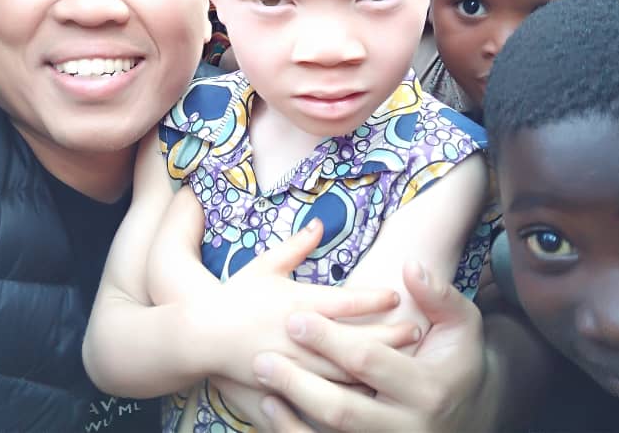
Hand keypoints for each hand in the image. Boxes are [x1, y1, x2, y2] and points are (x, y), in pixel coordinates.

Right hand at [208, 221, 418, 387]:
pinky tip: (372, 392)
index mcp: (296, 302)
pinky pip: (324, 395)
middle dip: (387, 335)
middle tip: (416, 330)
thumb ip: (296, 246)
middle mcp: (298, 334)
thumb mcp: (265, 265)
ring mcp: (294, 365)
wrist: (202, 336)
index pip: (343, 300)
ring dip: (375, 367)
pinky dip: (350, 393)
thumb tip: (320, 223)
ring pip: (343, 372)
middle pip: (352, 338)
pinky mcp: (288, 386)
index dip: (372, 297)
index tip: (397, 294)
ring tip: (405, 361)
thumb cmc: (236, 296)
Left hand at [254, 261, 486, 432]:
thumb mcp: (463, 324)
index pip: (368, 363)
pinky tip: (273, 411)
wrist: (471, 414)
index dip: (330, 340)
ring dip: (292, 416)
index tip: (296, 318)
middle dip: (299, 384)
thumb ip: (438, 295)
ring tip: (264, 386)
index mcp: (427, 388)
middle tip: (263, 359)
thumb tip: (410, 266)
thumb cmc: (459, 360)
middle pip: (342, 410)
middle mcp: (407, 427)